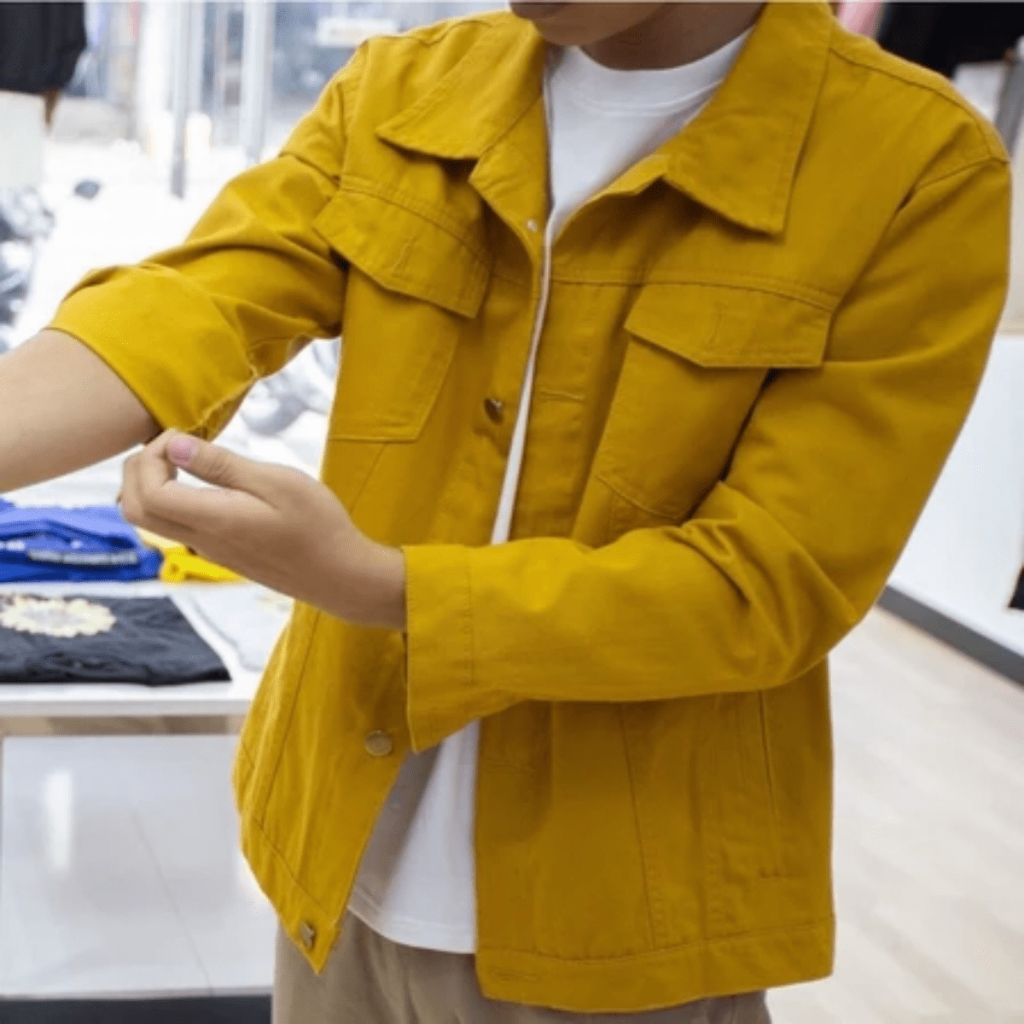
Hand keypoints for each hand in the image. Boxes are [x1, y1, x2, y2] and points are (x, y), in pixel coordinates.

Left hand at [119, 430, 406, 629]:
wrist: (340, 576)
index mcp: (212, 520)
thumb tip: (174, 447)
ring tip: (185, 458)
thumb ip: (222, 466)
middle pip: (133, 509)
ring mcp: (209, 549)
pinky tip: (202, 481)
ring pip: (150, 519)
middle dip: (137, 469)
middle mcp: (201, 539)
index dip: (149, 457)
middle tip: (173, 444)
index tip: (181, 436)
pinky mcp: (221, 552)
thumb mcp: (276, 483)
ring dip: (150, 483)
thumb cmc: (317, 525)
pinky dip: (168, 497)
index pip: (146, 492)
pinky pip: (173, 525)